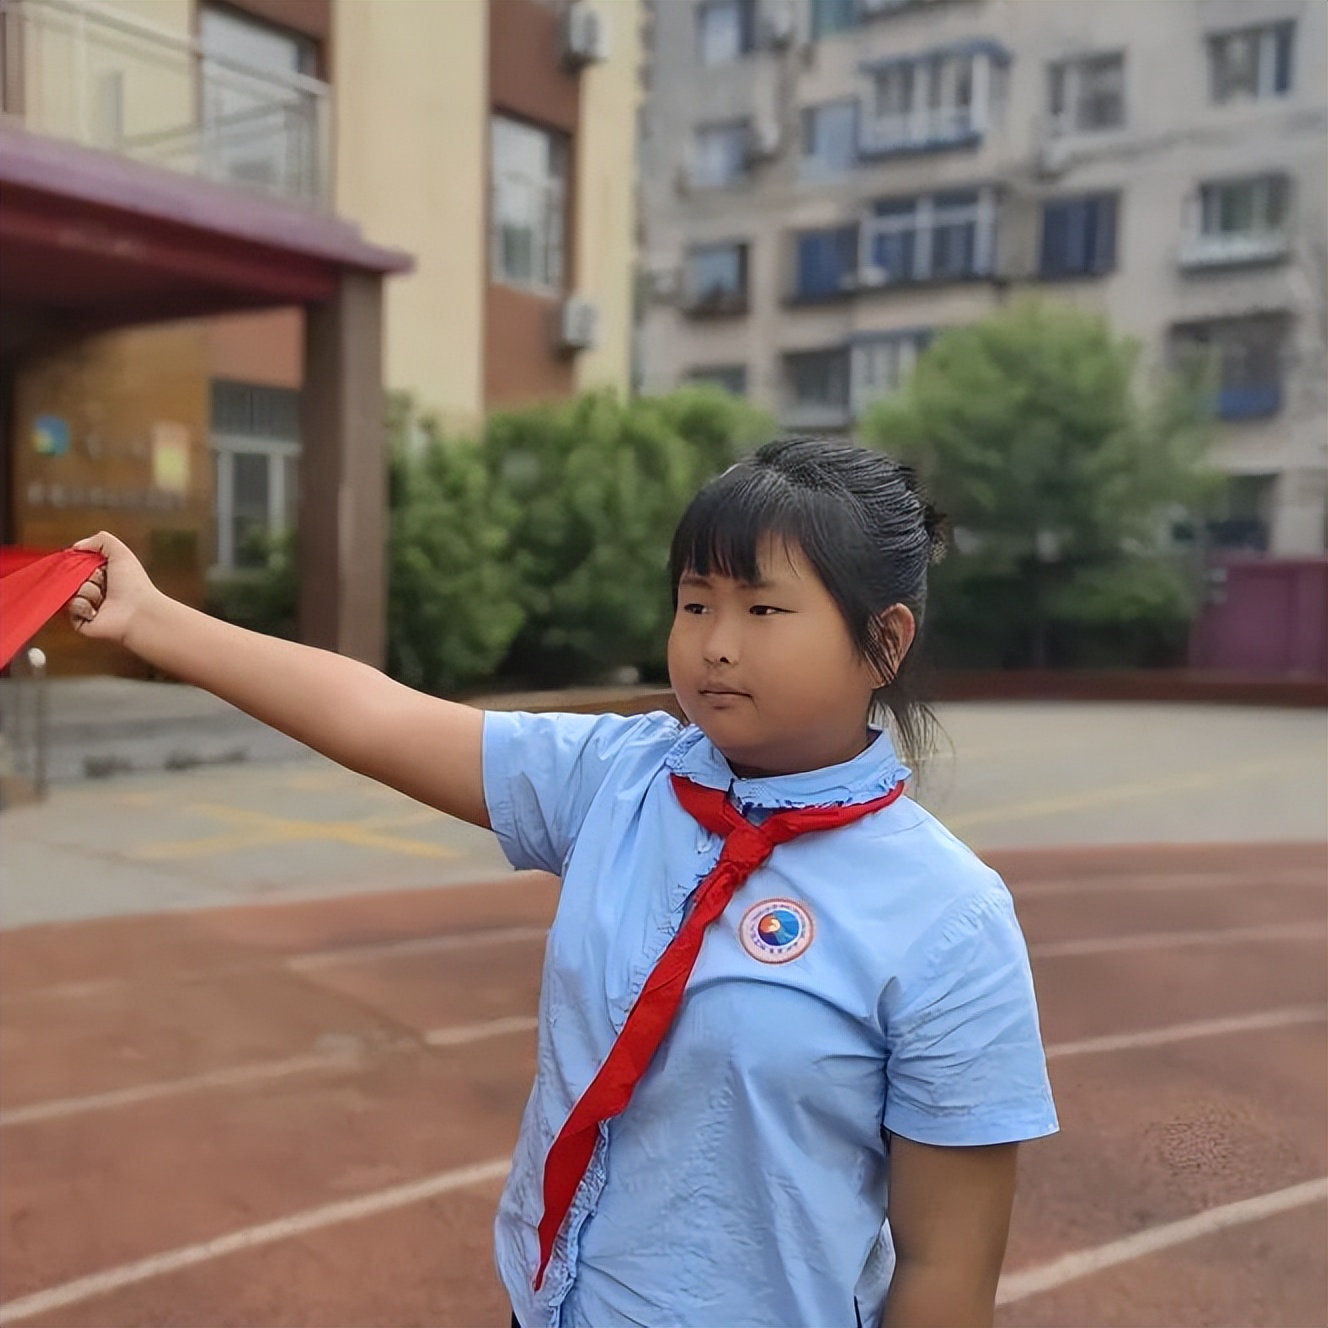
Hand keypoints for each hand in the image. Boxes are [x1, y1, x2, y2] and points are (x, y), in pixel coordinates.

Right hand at [68, 532, 160, 646]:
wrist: (138, 612)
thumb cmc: (134, 584)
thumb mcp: (120, 553)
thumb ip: (100, 540)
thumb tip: (76, 547)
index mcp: (102, 574)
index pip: (76, 563)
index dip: (80, 562)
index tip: (93, 564)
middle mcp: (93, 590)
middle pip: (70, 577)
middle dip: (84, 576)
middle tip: (103, 581)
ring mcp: (86, 606)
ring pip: (69, 591)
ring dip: (87, 590)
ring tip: (103, 597)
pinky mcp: (80, 621)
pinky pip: (70, 607)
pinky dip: (83, 606)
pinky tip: (98, 610)